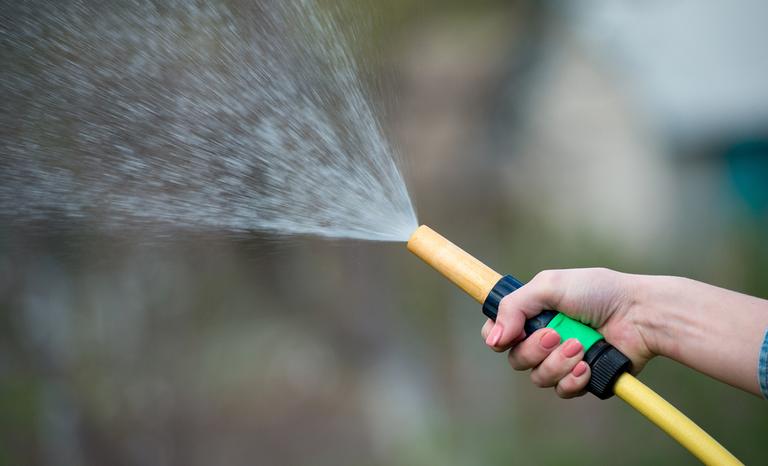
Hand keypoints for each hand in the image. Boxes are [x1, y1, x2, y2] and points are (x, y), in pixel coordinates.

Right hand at [480, 268, 655, 397]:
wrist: (640, 314)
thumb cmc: (599, 292)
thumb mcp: (549, 286)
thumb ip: (514, 307)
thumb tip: (493, 339)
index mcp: (533, 313)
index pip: (498, 332)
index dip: (498, 337)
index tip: (511, 335)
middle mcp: (544, 338)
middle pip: (515, 358)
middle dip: (535, 348)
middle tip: (556, 334)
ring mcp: (562, 360)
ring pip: (538, 377)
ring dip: (557, 362)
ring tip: (579, 346)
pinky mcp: (581, 378)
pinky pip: (562, 390)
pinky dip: (573, 379)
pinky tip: (587, 365)